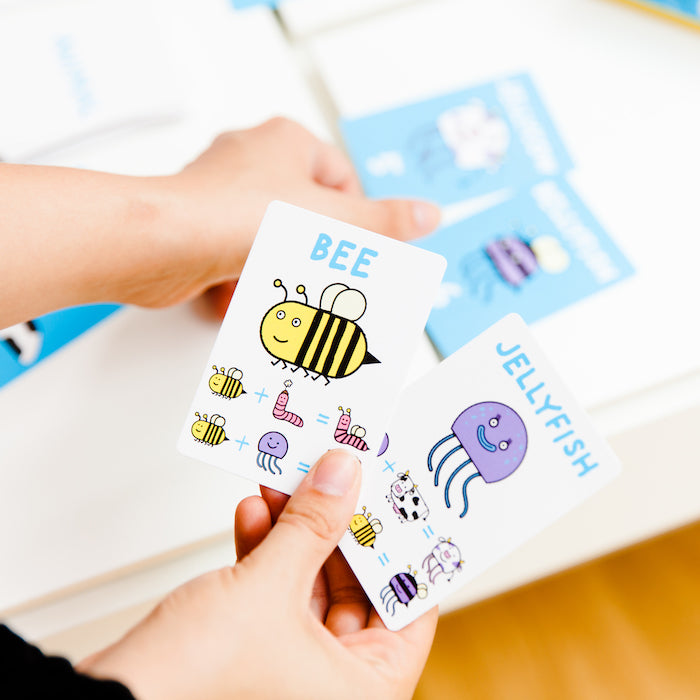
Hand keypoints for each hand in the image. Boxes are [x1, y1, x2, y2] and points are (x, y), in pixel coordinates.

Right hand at [79, 450, 437, 699]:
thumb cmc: (195, 681)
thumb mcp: (269, 588)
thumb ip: (312, 526)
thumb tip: (342, 475)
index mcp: (362, 690)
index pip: (409, 609)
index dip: (404, 549)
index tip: (399, 502)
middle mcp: (333, 684)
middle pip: (356, 587)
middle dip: (337, 527)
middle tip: (337, 480)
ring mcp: (293, 668)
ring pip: (310, 583)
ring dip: (296, 531)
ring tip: (291, 484)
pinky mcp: (256, 651)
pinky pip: (275, 592)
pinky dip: (266, 552)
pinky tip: (256, 513)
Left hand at [138, 117, 441, 313]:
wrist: (167, 244)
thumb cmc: (241, 216)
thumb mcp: (334, 220)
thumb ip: (385, 222)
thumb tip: (428, 215)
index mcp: (286, 142)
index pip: (341, 180)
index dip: (354, 221)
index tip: (358, 253)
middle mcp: (250, 159)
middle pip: (303, 215)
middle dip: (309, 255)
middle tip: (319, 279)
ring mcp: (219, 191)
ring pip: (266, 241)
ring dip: (273, 273)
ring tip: (276, 291)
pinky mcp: (196, 224)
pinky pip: (233, 256)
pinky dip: (240, 282)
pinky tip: (240, 298)